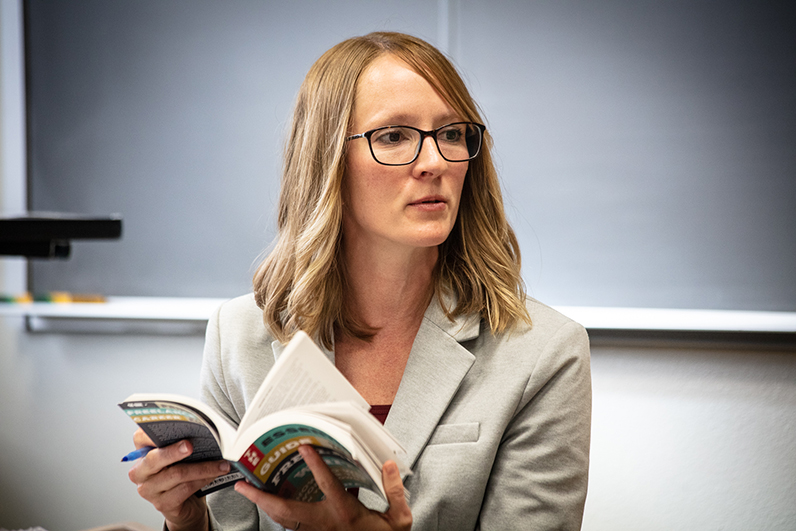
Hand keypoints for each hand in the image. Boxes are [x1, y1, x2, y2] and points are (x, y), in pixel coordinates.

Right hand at [127, 428, 230, 530]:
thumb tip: (199, 429)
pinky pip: (185, 489)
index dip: (152, 432)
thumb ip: (180, 442)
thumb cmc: (182, 473)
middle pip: (155, 458)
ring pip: (177, 474)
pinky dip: (203, 479)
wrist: (186, 504)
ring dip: (203, 468)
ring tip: (220, 464)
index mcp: (142, 454)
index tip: (168, 426)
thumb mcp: (178, 456)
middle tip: (191, 445)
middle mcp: (140, 472)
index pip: (141, 437)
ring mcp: (149, 490)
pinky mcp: (162, 504)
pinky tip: (214, 475)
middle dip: (174, 451)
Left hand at [234, 445, 411, 530]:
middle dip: (261, 497)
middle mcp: (325, 524)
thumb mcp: (399, 520)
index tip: (304, 448)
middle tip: (242, 483)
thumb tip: (389, 464)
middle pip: (285, 511)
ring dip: (264, 506)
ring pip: (283, 521)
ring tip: (248, 491)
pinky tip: (270, 505)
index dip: (316, 465)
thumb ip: (394, 490)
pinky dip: (277, 515)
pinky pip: (290, 527)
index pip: (328, 484)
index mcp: (345, 513)